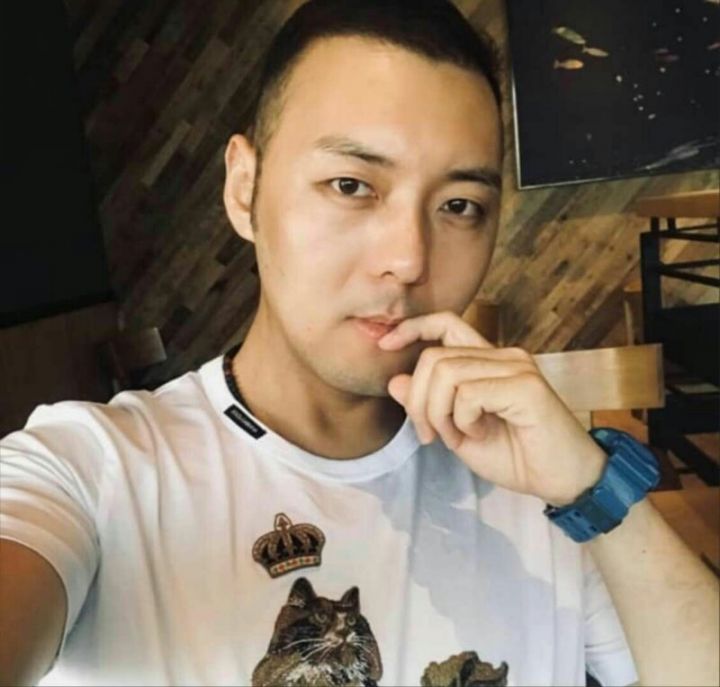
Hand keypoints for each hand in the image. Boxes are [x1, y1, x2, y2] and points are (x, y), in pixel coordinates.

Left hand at [378, 311, 607, 506]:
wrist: (563, 482)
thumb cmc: (516, 456)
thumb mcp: (458, 432)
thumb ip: (429, 405)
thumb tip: (395, 381)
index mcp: (489, 360)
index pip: (446, 323)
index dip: (412, 327)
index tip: (386, 345)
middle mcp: (503, 355)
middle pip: (434, 357)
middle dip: (418, 401)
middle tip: (431, 435)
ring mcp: (516, 367)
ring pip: (446, 373)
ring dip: (439, 414)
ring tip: (458, 438)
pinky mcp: (525, 386)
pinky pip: (468, 394)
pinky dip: (462, 421)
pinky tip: (479, 435)